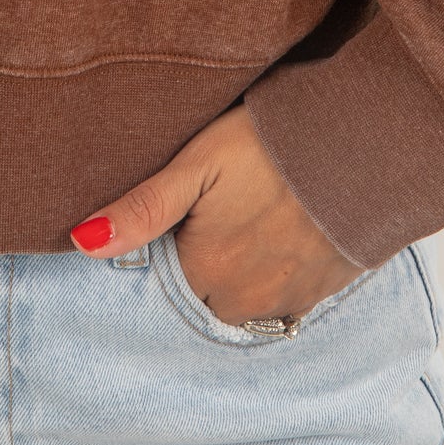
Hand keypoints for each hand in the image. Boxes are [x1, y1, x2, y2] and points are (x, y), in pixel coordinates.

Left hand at [68, 102, 366, 326]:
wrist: (362, 141)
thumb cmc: (271, 144)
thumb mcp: (197, 162)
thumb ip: (142, 207)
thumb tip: (81, 242)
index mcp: (205, 270)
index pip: (164, 284)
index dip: (168, 249)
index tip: (178, 220)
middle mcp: (245, 299)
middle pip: (204, 297)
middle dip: (201, 266)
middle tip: (213, 215)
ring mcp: (289, 298)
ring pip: (245, 303)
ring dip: (239, 276)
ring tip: (245, 223)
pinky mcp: (325, 289)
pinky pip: (287, 302)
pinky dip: (277, 278)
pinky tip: (279, 238)